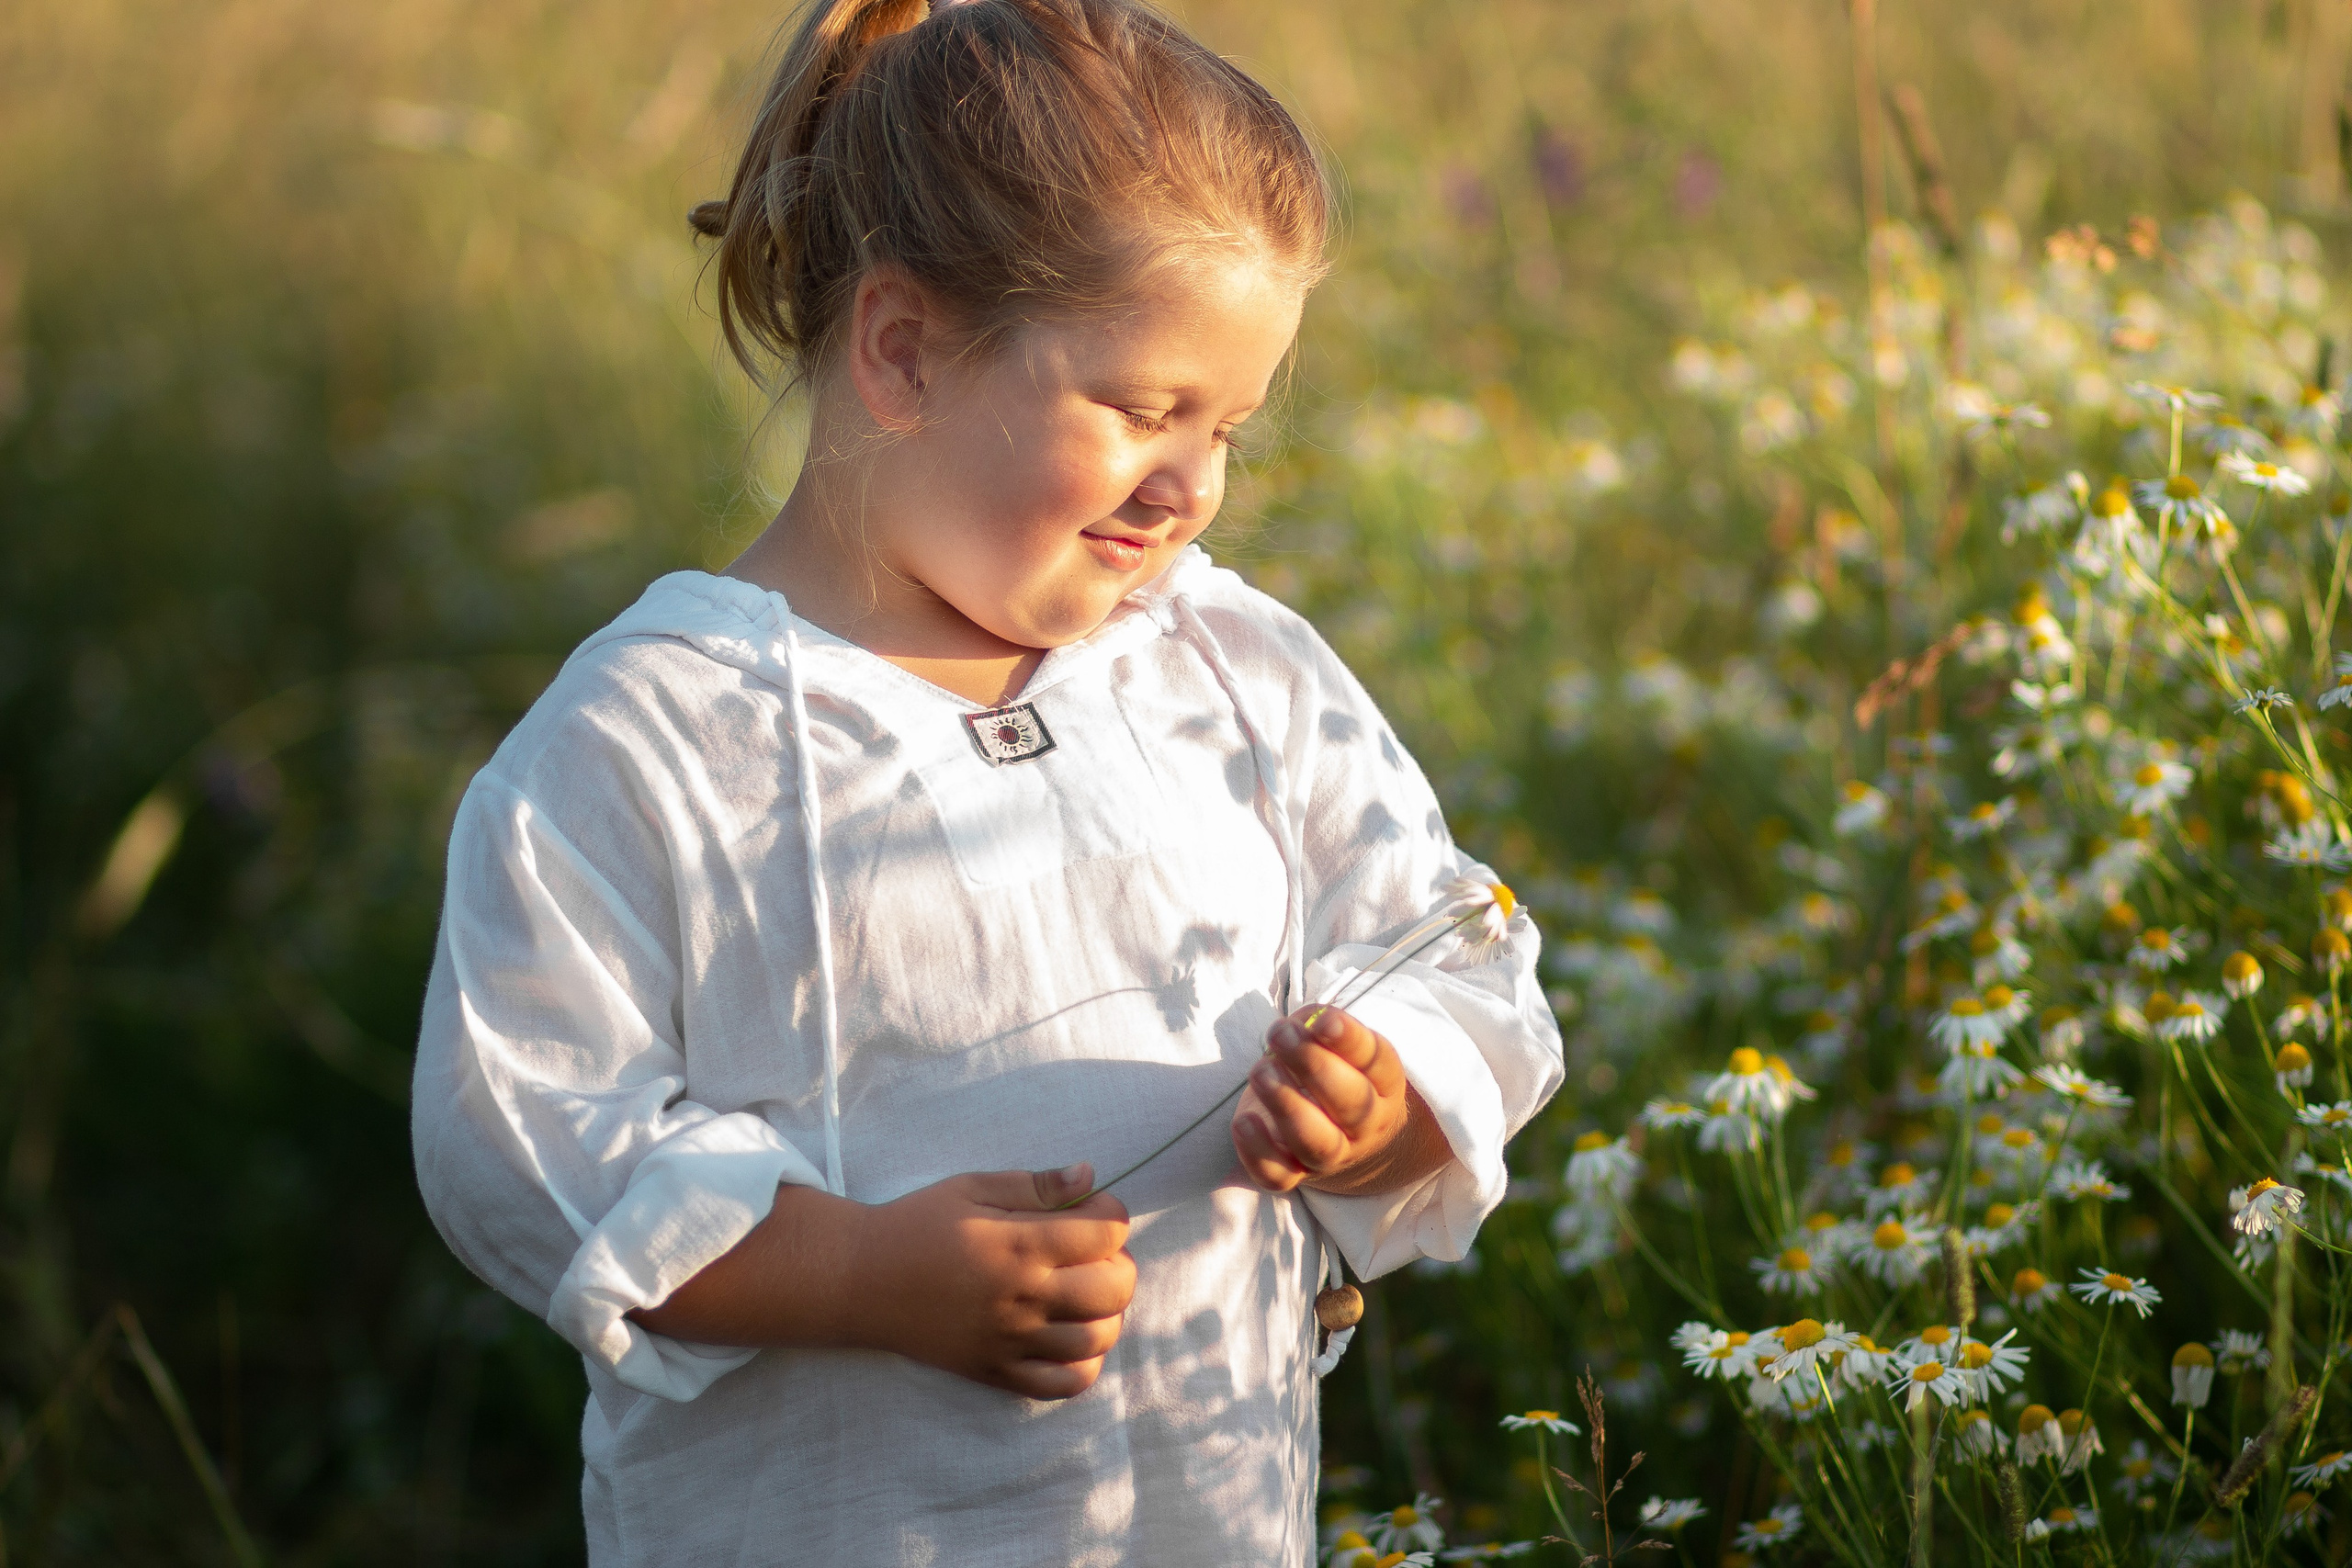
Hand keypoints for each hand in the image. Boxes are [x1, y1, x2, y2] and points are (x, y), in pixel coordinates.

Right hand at [847, 1164, 1135, 1399]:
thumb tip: (1088, 1174)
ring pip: (1097, 1339)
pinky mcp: (995, 1372)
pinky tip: (1070, 1336)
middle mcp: (1022, 1296)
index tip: (1092, 1210)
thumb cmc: (916, 1224)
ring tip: (1085, 1293)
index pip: (1106, 1233)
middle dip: (1119, 1263)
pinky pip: (1062, 1385)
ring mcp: (1011, 1340)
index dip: (1111, 1214)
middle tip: (1093, 1252)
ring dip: (1108, 1313)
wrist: (859, 1279)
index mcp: (1018, 1244)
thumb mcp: (972, 1187)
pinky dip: (1083, 1364)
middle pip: (1115, 1288)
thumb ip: (1035, 1184)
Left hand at [1230, 1005, 1442, 1195]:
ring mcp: (1332, 1154)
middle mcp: (1364, 1123)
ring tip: (1261, 1070)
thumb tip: (1297, 1024)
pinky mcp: (1294, 1173)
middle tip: (1281, 1034)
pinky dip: (1257, 1152)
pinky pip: (1278, 1175)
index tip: (1323, 1020)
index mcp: (1383, 1083)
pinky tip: (1243, 1121)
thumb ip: (1317, 1027)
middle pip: (1350, 1103)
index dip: (1350, 1041)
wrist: (1348, 1136)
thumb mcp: (1337, 1044)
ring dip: (1286, 1104)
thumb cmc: (1335, 1072)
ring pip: (1316, 1142)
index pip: (1375, 1061)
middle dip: (1312, 1065)